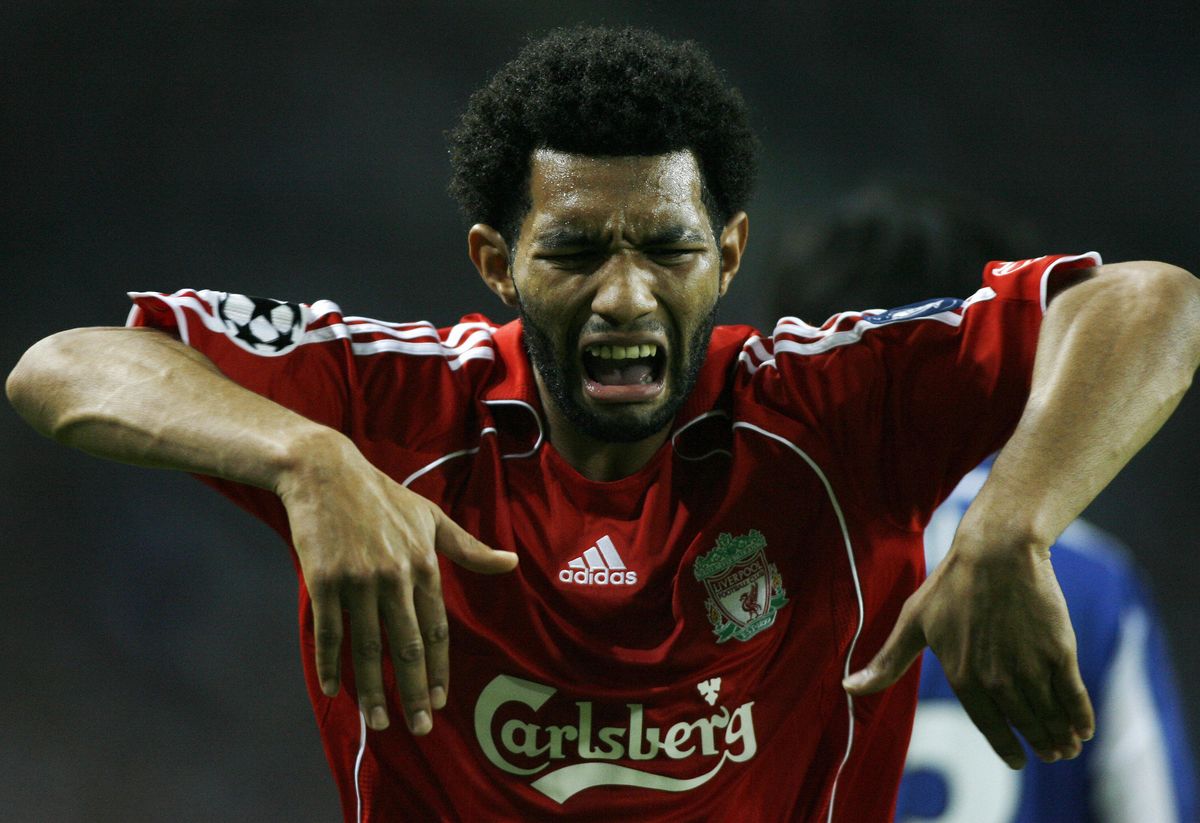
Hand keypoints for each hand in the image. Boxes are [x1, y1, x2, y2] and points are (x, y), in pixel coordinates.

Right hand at [276, 431, 517, 734]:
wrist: (327, 473)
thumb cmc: (383, 497)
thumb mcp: (432, 518)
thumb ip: (469, 548)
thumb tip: (512, 563)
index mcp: (423, 565)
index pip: (436, 630)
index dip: (438, 668)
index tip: (440, 701)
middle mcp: (394, 577)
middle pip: (406, 646)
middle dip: (413, 691)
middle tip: (420, 727)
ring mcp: (358, 580)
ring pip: (367, 648)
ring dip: (373, 689)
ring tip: (378, 722)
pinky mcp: (324, 580)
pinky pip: (329, 632)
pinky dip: (330, 664)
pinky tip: (333, 691)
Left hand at [842, 529, 1093, 768]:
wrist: (997, 552)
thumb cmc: (951, 585)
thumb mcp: (912, 622)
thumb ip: (886, 663)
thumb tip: (847, 688)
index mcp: (961, 677)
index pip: (989, 726)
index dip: (1007, 748)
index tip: (1018, 761)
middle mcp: (996, 680)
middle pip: (1025, 725)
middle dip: (1040, 744)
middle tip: (1050, 754)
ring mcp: (1030, 668)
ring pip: (1050, 716)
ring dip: (1061, 737)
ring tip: (1067, 747)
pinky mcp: (1059, 652)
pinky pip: (1074, 697)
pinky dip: (1081, 717)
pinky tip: (1084, 729)